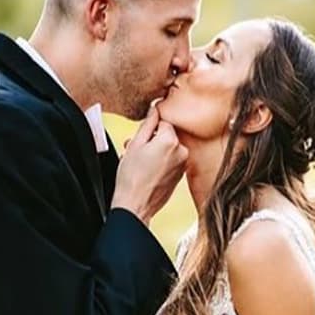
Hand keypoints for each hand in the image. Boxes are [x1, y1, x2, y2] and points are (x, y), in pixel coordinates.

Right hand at [111, 102, 186, 224]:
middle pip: (166, 134)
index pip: (162, 121)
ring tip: (139, 162)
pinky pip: (171, 160)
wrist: (135, 206)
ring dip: (155, 150)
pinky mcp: (181, 175)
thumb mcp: (135, 144)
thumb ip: (148, 123)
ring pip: (168, 148)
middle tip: (135, 150)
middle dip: (151, 139)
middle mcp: (182, 151)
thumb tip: (155, 108)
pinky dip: (160, 161)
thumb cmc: (131, 177)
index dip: (148, 128)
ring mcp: (183, 164)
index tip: (140, 137)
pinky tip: (147, 170)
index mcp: (171, 140)